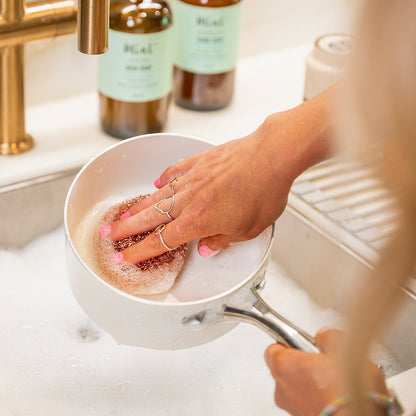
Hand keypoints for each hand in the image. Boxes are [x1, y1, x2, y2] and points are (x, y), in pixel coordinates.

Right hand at [100, 90, 332, 263]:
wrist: (271, 155)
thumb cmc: (264, 191)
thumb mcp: (248, 229)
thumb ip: (222, 240)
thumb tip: (206, 248)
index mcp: (199, 220)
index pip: (161, 240)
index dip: (140, 251)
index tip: (123, 258)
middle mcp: (189, 199)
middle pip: (150, 217)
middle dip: (126, 228)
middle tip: (107, 232)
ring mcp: (192, 178)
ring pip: (158, 195)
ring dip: (138, 206)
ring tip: (122, 212)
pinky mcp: (199, 161)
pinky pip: (175, 171)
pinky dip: (164, 179)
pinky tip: (158, 183)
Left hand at [264, 328, 387, 415]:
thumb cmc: (347, 393)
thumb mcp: (344, 350)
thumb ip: (328, 338)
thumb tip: (325, 336)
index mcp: (284, 366)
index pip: (274, 348)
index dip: (290, 342)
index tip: (303, 341)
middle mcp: (282, 389)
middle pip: (285, 368)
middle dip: (301, 362)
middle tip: (322, 359)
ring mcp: (292, 408)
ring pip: (296, 387)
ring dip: (310, 381)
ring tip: (334, 379)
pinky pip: (307, 402)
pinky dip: (317, 397)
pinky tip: (336, 395)